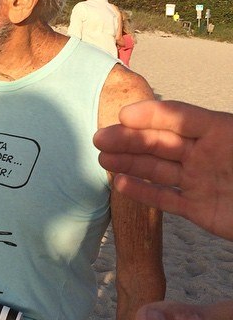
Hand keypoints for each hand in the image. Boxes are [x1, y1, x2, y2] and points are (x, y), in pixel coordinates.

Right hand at [93, 100, 232, 239]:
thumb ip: (209, 128)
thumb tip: (167, 110)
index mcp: (221, 132)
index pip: (180, 117)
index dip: (152, 114)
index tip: (124, 115)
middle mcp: (206, 154)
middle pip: (161, 142)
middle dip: (130, 138)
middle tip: (100, 138)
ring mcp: (201, 181)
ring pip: (157, 169)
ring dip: (129, 162)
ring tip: (102, 159)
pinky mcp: (199, 209)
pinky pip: (166, 198)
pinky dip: (143, 192)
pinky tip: (120, 185)